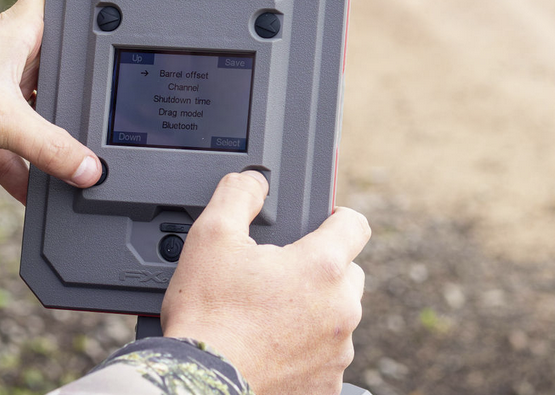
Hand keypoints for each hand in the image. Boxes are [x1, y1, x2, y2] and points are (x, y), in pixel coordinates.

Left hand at [0, 0, 101, 202]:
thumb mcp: (2, 119)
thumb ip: (50, 147)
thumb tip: (89, 170)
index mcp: (17, 31)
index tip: (115, 5)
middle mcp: (5, 54)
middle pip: (55, 64)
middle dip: (77, 86)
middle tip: (109, 103)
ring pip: (34, 108)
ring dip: (48, 134)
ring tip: (75, 159)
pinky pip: (10, 143)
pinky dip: (22, 166)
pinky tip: (34, 192)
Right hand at [161, 172, 369, 394]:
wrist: (200, 382)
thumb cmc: (208, 315)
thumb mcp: (211, 237)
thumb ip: (238, 196)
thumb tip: (253, 180)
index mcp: (321, 268)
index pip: (354, 225)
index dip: (336, 218)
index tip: (322, 224)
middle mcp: (341, 310)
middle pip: (347, 274)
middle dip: (320, 270)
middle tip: (279, 277)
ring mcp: (337, 353)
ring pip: (337, 319)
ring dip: (314, 313)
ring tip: (270, 317)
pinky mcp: (326, 386)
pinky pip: (326, 358)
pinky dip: (306, 352)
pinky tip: (274, 349)